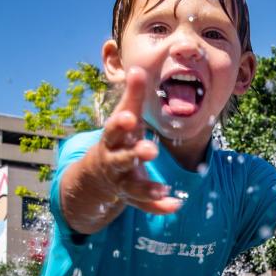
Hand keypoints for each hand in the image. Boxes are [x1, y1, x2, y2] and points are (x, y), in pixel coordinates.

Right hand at [94, 67, 180, 214]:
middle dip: (135, 155)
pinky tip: (176, 204)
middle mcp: (114, 162)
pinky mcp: (132, 197)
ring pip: (133, 187)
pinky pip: (145, 205)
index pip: (113, 130)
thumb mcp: (124, 117)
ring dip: (147, 188)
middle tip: (150, 150)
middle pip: (121, 159)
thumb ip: (132, 97)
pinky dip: (159, 207)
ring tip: (163, 189)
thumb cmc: (118, 137)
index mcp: (112, 140)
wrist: (98, 173)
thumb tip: (138, 68)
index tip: (130, 118)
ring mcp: (122, 182)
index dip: (120, 124)